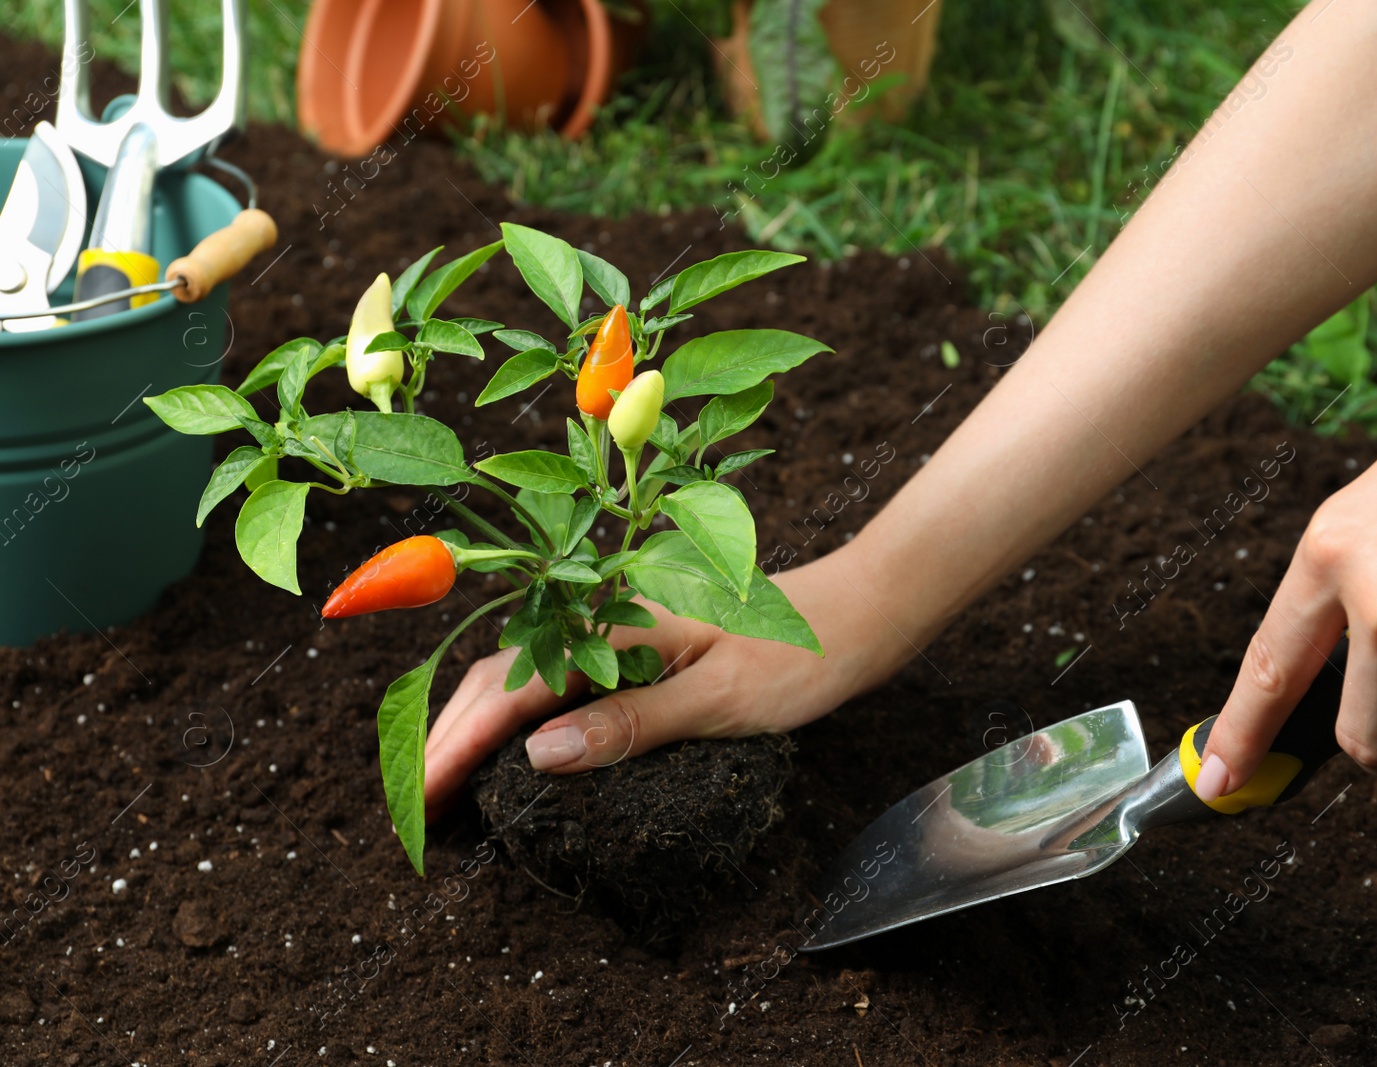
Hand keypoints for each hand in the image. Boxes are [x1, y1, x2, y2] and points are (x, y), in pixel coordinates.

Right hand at [422, 546, 906, 818]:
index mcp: (615, 619)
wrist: (854, 616)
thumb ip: (632, 724)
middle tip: (412, 805)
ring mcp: (614, 628)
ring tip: (439, 783)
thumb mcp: (721, 700)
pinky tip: (508, 751)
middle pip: (500, 675)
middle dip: (447, 735)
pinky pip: (556, 678)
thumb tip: (537, 757)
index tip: (421, 797)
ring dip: (474, 726)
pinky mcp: (631, 645)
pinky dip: (517, 717)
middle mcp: (602, 615)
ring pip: (522, 675)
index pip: (515, 687)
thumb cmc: (799, 655)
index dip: (460, 743)